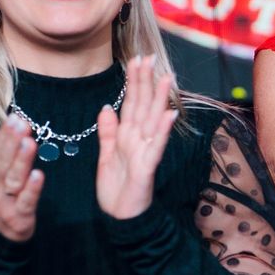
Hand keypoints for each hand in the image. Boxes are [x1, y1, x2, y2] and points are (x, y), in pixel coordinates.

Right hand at [0, 116, 42, 241]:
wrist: (3, 237)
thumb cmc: (2, 198)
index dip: (5, 134)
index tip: (15, 116)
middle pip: (2, 163)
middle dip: (11, 142)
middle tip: (21, 123)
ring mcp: (6, 204)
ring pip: (13, 180)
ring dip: (21, 161)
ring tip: (30, 143)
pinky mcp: (20, 219)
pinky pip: (26, 203)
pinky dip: (32, 189)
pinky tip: (39, 175)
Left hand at [96, 55, 177, 219]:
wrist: (120, 217)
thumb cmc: (116, 188)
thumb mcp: (105, 155)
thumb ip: (107, 131)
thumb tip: (105, 107)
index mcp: (127, 135)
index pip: (131, 102)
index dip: (134, 81)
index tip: (136, 59)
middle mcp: (139, 139)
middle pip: (143, 105)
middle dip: (146, 81)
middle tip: (150, 57)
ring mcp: (145, 151)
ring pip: (152, 120)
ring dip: (160, 99)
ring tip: (166, 78)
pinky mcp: (147, 167)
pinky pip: (155, 146)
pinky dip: (162, 129)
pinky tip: (169, 114)